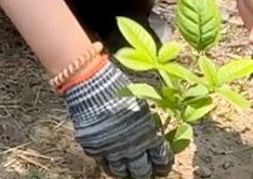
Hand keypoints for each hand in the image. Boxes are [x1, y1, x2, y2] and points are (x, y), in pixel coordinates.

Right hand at [64, 60, 172, 177]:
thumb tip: (154, 140)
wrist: (91, 82)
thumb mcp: (141, 105)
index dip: (162, 165)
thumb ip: (148, 125)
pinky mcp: (94, 148)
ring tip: (125, 169)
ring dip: (125, 171)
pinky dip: (106, 162)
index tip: (160, 166)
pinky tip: (108, 159)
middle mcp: (133, 146)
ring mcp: (112, 149)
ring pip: (121, 172)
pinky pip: (102, 163)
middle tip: (143, 170)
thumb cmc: (118, 87)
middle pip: (142, 171)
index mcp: (149, 134)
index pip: (161, 159)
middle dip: (144, 171)